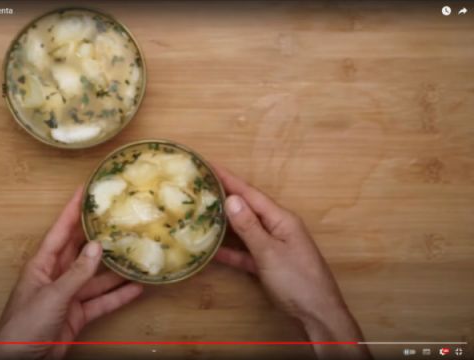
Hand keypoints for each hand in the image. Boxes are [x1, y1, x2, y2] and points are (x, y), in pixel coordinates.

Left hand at [0, 187, 143, 359]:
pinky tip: (136, 288)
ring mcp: (68, 297)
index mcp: (42, 265)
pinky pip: (101, 302)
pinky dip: (118, 296)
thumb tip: (97, 247)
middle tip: (120, 218)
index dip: (72, 210)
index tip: (85, 190)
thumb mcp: (52, 296)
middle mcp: (56, 276)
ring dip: (115, 269)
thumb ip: (77, 273)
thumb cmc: (24, 326)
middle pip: (82, 252)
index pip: (60, 231)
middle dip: (99, 236)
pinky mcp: (77, 316)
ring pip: (96, 278)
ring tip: (137, 253)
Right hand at [213, 166, 370, 359]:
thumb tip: (231, 198)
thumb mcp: (270, 252)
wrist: (317, 314)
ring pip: (245, 229)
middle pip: (247, 208)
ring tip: (201, 210)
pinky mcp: (268, 264)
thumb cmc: (297, 280)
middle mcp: (278, 227)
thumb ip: (249, 227)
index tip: (209, 165)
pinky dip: (230, 250)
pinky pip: (245, 252)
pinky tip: (211, 249)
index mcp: (281, 219)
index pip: (251, 194)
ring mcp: (273, 246)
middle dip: (225, 196)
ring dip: (225, 222)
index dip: (229, 179)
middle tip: (199, 186)